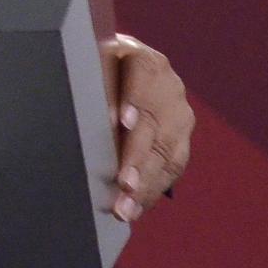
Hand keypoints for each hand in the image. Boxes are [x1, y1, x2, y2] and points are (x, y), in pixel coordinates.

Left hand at [108, 33, 193, 221]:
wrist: (125, 66)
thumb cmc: (99, 65)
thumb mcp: (94, 59)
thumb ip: (93, 76)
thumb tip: (86, 106)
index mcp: (146, 60)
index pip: (143, 76)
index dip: (135, 99)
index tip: (124, 122)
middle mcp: (169, 87)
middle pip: (156, 124)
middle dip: (138, 158)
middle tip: (124, 184)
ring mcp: (180, 115)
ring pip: (167, 153)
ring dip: (146, 185)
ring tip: (126, 208)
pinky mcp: (182, 139)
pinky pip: (171, 168)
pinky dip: (152, 190)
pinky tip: (136, 207)